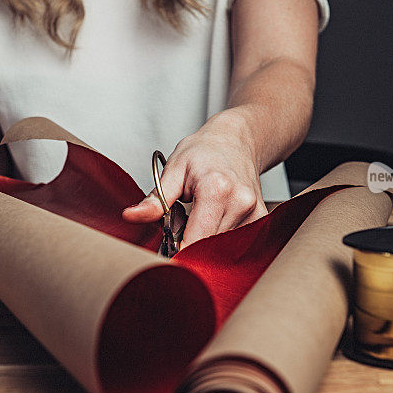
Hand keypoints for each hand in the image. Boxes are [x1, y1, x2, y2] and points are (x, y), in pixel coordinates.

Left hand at [122, 113, 267, 246]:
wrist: (236, 140)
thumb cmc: (205, 151)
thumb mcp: (174, 169)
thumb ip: (155, 199)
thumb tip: (131, 216)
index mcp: (217, 190)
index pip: (194, 242)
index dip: (176, 252)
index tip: (165, 250)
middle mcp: (240, 203)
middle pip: (207, 248)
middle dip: (188, 244)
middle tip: (179, 223)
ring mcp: (254, 213)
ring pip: (220, 249)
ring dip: (203, 240)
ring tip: (199, 216)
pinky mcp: (260, 220)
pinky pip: (234, 243)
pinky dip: (218, 237)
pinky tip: (214, 218)